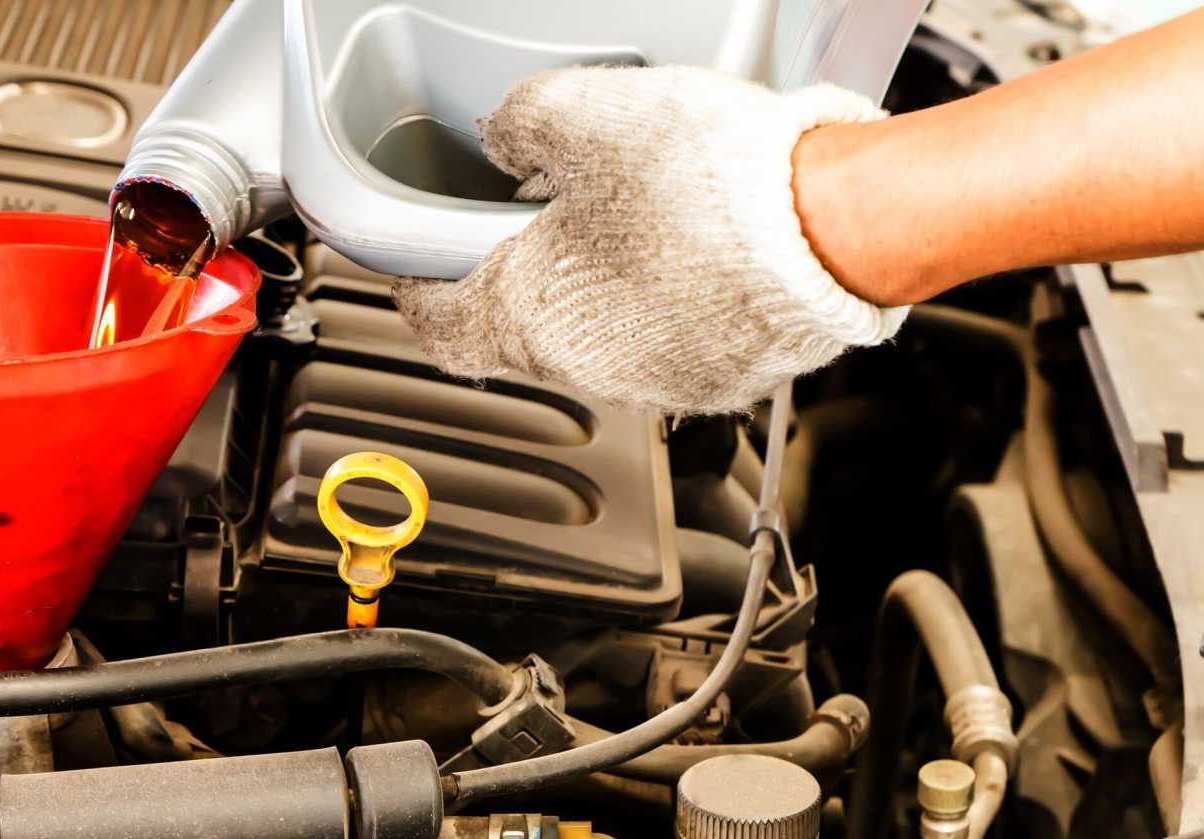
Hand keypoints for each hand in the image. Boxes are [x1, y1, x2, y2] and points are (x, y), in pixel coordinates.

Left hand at [393, 65, 907, 415]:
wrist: (834, 229)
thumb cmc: (711, 185)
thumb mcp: (583, 114)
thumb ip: (520, 124)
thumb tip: (503, 133)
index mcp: (531, 318)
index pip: (441, 330)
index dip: (418, 298)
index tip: (416, 277)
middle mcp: (589, 369)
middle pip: (521, 333)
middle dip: (519, 281)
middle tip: (532, 225)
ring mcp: (660, 382)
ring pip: (599, 342)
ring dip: (596, 294)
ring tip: (627, 224)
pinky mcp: (724, 380)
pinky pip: (670, 344)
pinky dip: (664, 306)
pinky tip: (692, 252)